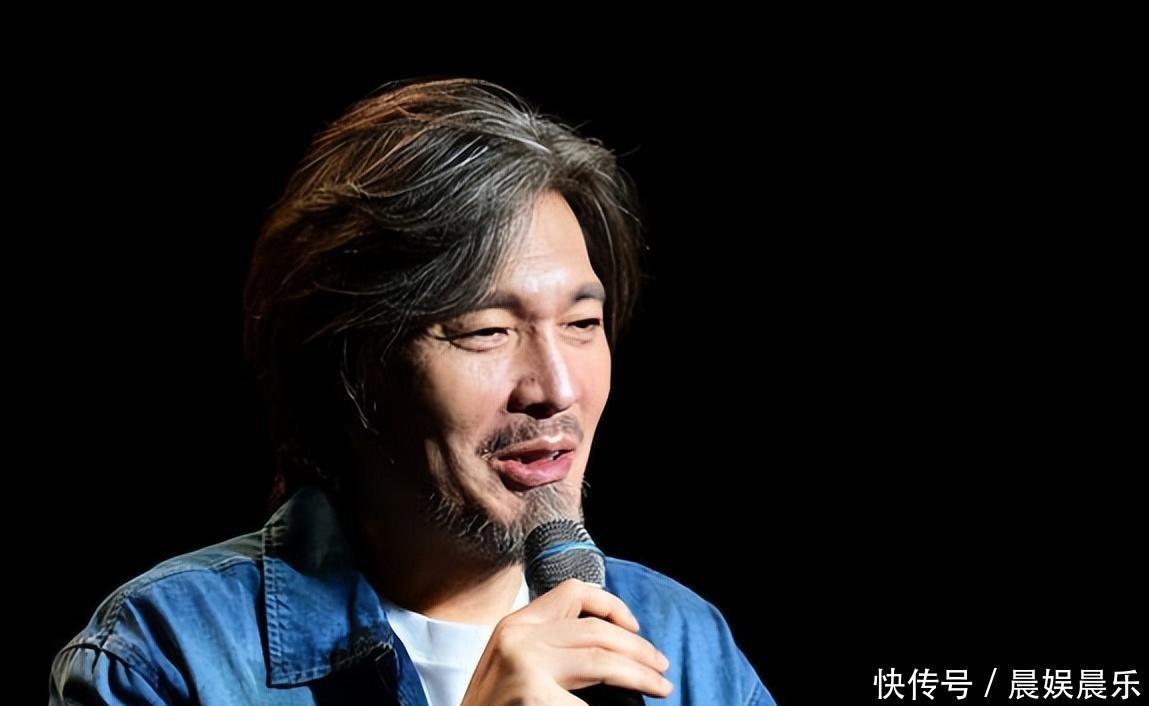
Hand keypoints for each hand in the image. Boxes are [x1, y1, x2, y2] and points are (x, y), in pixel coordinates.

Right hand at [459, 578, 672, 705]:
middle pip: (596, 628)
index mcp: (513, 625)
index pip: (572, 592)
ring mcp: (522, 663)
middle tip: (661, 667)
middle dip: (638, 647)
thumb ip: (549, 648)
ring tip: (661, 686)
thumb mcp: (513, 666)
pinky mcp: (531, 692)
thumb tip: (612, 645)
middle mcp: (516, 635)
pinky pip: (589, 700)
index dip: (611, 605)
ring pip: (602, 657)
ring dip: (640, 672)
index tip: (634, 627)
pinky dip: (617, 703)